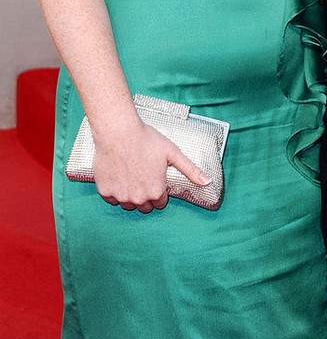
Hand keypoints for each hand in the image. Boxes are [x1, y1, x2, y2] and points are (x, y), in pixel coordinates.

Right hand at [93, 120, 210, 213]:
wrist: (118, 132)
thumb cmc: (147, 140)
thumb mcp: (173, 153)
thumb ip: (191, 170)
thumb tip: (208, 182)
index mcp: (156, 192)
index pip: (160, 202)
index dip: (160, 189)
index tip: (156, 177)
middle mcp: (138, 199)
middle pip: (145, 206)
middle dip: (146, 195)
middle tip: (144, 175)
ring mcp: (120, 196)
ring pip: (128, 204)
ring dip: (131, 194)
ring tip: (132, 174)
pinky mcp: (105, 192)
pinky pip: (112, 198)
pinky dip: (115, 190)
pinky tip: (119, 175)